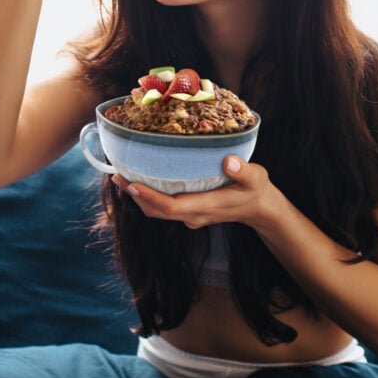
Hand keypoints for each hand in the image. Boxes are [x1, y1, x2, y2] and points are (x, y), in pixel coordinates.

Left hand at [112, 156, 283, 232]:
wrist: (259, 208)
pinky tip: (141, 181)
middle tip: (117, 176)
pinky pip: (163, 208)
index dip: (149, 197)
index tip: (131, 184)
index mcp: (206, 206)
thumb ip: (244, 171)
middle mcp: (194, 215)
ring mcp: (190, 216)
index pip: (170, 206)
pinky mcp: (189, 213)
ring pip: (158, 212)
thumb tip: (229, 161)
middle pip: (157, 211)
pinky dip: (149, 197)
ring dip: (139, 197)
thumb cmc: (256, 190)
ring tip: (122, 178)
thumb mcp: (256, 178)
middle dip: (136, 195)